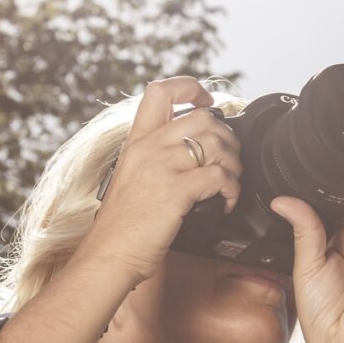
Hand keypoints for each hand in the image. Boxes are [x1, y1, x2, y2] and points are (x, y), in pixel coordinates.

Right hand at [77, 76, 242, 284]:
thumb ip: (154, 158)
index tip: (208, 101)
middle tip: (229, 159)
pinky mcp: (175, 192)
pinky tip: (226, 202)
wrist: (109, 255)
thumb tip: (187, 152)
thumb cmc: (122, 226)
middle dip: (227, 136)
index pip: (160, 91)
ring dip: (234, 164)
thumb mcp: (132, 178)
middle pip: (202, 117)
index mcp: (136, 141)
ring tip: (230, 183)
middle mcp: (148, 148)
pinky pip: (219, 177)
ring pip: (216, 145)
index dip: (191, 87)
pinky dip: (232, 190)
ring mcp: (161, 168)